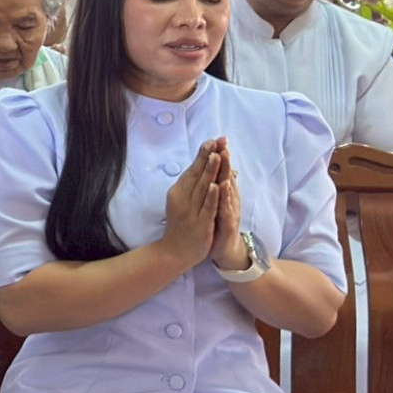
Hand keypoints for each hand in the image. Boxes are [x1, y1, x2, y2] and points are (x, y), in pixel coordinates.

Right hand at [156, 139, 225, 267]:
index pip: (192, 169)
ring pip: (203, 188)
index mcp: (179, 191)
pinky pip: (207, 208)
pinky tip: (216, 185)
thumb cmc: (180, 225)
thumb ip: (189, 186)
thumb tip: (198, 166)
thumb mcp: (181, 201)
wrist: (174, 251)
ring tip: (217, 156)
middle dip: (208, 157)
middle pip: (198, 175)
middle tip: (216, 141)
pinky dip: (212, 196)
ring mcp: (192, 211)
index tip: (212, 140)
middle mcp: (184, 198)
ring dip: (210, 171)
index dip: (203, 155)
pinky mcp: (200, 224)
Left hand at [208, 147, 251, 271]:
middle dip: (225, 158)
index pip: (222, 171)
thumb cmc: (217, 223)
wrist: (223, 249)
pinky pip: (226, 208)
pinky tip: (222, 186)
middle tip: (223, 142)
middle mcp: (229, 199)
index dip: (221, 155)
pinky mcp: (228, 223)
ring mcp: (230, 210)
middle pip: (227, 175)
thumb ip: (216, 184)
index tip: (218, 138)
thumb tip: (214, 166)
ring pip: (228, 189)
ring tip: (225, 156)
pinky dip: (223, 197)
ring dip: (226, 172)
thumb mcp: (215, 202)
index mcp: (224, 193)